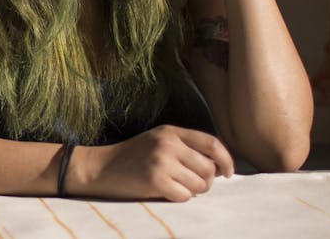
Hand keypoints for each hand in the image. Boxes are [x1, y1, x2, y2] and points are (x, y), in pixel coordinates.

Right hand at [75, 125, 234, 201]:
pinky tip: (167, 192)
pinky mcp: (154, 180)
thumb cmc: (134, 157)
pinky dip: (180, 198)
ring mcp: (161, 161)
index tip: (227, 173)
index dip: (226, 160)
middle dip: (207, 181)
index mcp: (172, 131)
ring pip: (199, 184)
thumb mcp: (159, 141)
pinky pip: (184, 196)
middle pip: (208, 168)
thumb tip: (218, 166)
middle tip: (194, 184)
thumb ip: (186, 147)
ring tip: (178, 187)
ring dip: (194, 191)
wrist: (102, 168)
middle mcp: (168, 144)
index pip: (212, 144)